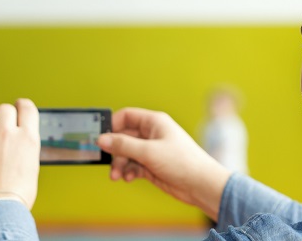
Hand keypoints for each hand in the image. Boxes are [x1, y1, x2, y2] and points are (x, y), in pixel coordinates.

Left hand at [0, 98, 40, 213]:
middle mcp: (7, 132)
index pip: (26, 107)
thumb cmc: (17, 195)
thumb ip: (24, 147)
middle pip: (4, 108)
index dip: (20, 106)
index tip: (17, 109)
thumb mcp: (31, 166)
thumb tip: (17, 140)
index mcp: (28, 138)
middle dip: (2, 117)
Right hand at [97, 108, 230, 220]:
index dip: (112, 125)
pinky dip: (128, 171)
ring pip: (126, 154)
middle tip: (108, 163)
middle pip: (123, 137)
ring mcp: (152, 151)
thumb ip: (123, 145)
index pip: (126, 116)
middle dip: (115, 151)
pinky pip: (133, 165)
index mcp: (154, 122)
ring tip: (117, 176)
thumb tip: (101, 139)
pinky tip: (128, 178)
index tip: (100, 138)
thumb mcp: (148, 152)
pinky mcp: (152, 166)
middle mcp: (152, 134)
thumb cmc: (182, 162)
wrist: (201, 185)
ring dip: (119, 165)